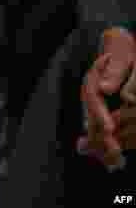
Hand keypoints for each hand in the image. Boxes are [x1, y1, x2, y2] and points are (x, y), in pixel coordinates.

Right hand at [79, 28, 135, 168]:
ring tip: (113, 163)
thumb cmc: (121, 53)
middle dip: (102, 138)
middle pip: (93, 118)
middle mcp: (91, 94)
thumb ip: (114, 71)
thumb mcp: (121, 56)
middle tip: (114, 154)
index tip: (110, 127)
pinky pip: (101, 130)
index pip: (94, 100)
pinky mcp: (103, 112)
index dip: (100, 115)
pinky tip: (111, 160)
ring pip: (96, 128)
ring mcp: (95, 105)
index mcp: (92, 80)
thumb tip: (104, 89)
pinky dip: (105, 145)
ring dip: (103, 146)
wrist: (117, 51)